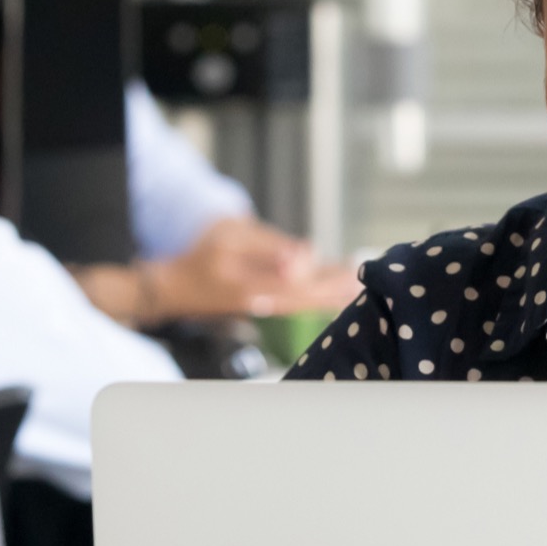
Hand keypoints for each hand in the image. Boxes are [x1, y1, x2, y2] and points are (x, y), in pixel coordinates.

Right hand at [151, 217, 359, 319]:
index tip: (353, 271)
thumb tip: (305, 255)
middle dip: (338, 290)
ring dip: (333, 296)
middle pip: (310, 298)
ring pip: (306, 303)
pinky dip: (318, 299)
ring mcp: (264, 306)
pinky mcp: (264, 305)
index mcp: (254, 286)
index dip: (328, 279)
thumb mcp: (232, 239)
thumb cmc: (203, 256)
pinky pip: (297, 303)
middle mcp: (263, 302)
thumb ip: (270, 248)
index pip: (302, 285)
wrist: (177, 286)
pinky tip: (337, 295)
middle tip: (369, 282)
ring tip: (360, 288)